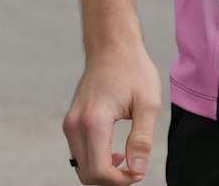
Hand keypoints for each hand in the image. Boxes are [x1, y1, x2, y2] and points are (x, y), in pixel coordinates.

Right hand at [63, 43, 161, 183]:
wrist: (112, 46)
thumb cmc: (132, 70)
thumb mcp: (148, 104)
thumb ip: (142, 140)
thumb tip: (137, 170)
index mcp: (94, 121)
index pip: (101, 171)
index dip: (121, 180)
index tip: (139, 171)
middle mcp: (75, 124)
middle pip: (87, 174)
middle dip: (111, 179)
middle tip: (134, 169)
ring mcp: (70, 123)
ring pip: (81, 166)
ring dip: (103, 171)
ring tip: (126, 158)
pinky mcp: (71, 121)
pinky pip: (79, 153)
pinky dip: (95, 160)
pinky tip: (114, 151)